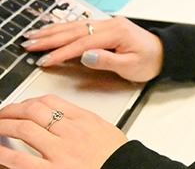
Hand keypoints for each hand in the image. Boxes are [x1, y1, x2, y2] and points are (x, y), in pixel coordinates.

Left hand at [0, 94, 126, 168]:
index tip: (22, 105)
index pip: (51, 101)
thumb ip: (81, 122)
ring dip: (4, 126)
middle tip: (2, 114)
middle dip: (12, 110)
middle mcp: (71, 132)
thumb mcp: (104, 129)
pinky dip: (4, 154)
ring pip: (25, 129)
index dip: (30, 101)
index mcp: (84, 120)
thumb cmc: (115, 157)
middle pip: (34, 111)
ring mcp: (60, 152)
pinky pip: (21, 160)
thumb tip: (59, 117)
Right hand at [22, 17, 163, 82]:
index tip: (45, 60)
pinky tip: (53, 29)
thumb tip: (85, 55)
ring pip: (77, 25)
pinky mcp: (107, 26)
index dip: (63, 52)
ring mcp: (109, 23)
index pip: (83, 42)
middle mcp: (111, 23)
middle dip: (51, 37)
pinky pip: (82, 26)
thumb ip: (107, 61)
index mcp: (117, 32)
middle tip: (29, 43)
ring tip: (34, 35)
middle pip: (76, 30)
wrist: (164, 52)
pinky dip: (65, 28)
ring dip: (54, 30)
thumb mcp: (130, 66)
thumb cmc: (149, 61)